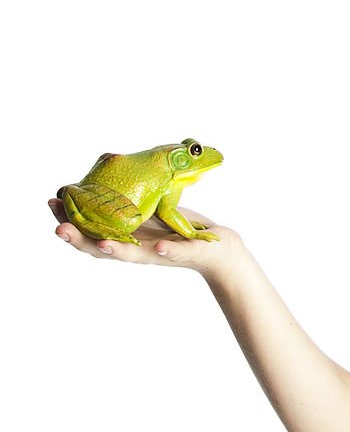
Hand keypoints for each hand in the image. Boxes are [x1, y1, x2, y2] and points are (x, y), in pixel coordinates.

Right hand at [48, 197, 243, 280]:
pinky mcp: (184, 254)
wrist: (214, 247)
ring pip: (132, 256)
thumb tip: (100, 175)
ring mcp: (158, 255)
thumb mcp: (146, 211)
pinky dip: (165, 252)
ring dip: (116, 250)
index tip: (51, 203)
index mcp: (125, 237)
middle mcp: (136, 249)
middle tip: (59, 229)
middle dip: (79, 240)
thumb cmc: (176, 230)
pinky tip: (156, 248)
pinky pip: (174, 254)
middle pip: (101, 249)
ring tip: (102, 244)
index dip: (69, 219)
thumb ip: (124, 200)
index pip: (90, 231)